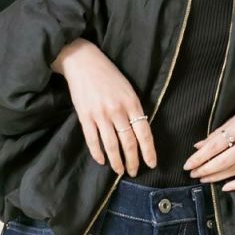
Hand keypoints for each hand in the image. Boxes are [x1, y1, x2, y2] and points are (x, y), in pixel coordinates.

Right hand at [52, 38, 156, 176]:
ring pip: (111, 145)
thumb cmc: (108, 74)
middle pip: (128, 142)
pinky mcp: (85, 116)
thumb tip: (138, 132)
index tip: (151, 164)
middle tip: (134, 172)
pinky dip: (98, 153)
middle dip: (133, 160)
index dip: (148, 151)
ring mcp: (100, 114)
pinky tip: (102, 161)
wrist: (83, 62)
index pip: (144, 132)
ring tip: (119, 170)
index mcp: (131, 103)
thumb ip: (133, 109)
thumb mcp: (127, 89)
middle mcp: (117, 110)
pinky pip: (92, 140)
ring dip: (117, 161)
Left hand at [183, 92, 234, 190]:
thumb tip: (198, 146)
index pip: (214, 146)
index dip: (199, 158)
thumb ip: (218, 133)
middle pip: (223, 161)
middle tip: (192, 174)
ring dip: (216, 177)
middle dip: (204, 169)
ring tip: (203, 178)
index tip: (187, 165)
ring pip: (234, 170)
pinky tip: (224, 187)